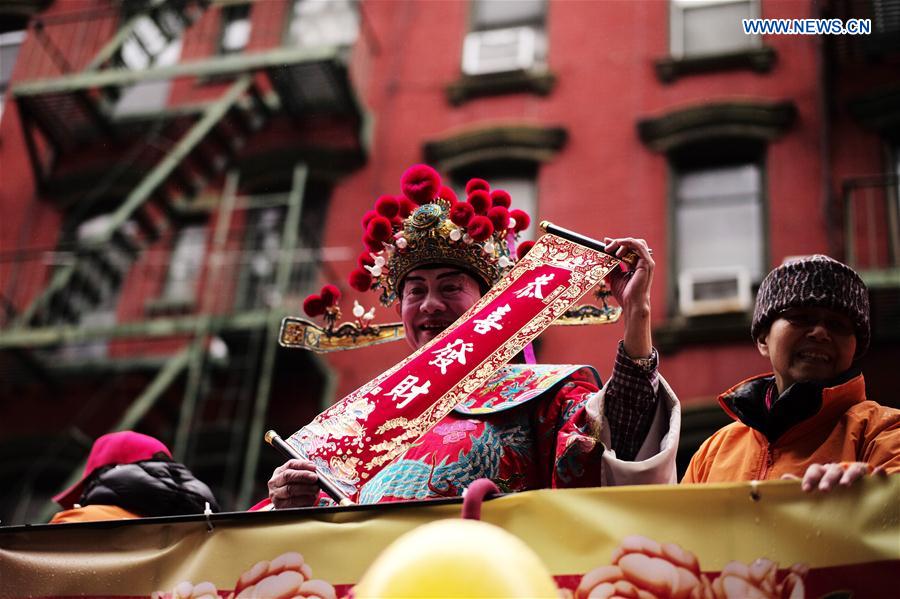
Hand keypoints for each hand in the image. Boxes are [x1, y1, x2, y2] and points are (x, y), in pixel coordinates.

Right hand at [268, 459, 319, 507]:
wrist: (287, 506)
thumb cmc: (294, 489)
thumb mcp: (297, 479)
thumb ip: (304, 473)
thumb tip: (315, 471)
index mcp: (279, 472)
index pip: (290, 464)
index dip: (303, 464)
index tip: (314, 467)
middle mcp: (274, 482)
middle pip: (288, 475)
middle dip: (303, 476)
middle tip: (315, 477)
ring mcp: (275, 494)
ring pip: (290, 489)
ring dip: (306, 488)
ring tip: (315, 489)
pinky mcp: (279, 506)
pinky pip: (292, 502)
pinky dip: (304, 499)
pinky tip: (311, 498)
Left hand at [603, 237, 654, 358]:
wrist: (631, 304)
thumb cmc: (624, 293)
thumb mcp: (614, 275)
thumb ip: (612, 264)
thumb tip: (605, 252)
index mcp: (636, 264)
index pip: (628, 248)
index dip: (617, 244)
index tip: (605, 243)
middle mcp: (643, 262)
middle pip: (633, 244)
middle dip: (618, 243)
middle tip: (607, 248)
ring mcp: (646, 262)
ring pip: (636, 243)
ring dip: (622, 243)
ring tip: (611, 250)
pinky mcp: (646, 263)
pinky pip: (638, 246)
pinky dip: (627, 243)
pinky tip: (618, 246)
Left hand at [783, 462, 882, 491]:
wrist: (848, 482)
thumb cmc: (828, 485)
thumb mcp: (815, 485)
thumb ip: (801, 483)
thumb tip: (782, 480)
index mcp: (823, 471)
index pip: (815, 470)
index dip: (810, 478)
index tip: (806, 490)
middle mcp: (837, 469)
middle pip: (832, 470)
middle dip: (828, 479)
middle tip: (825, 490)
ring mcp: (852, 470)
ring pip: (851, 469)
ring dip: (849, 475)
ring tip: (846, 485)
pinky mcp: (867, 474)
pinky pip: (872, 471)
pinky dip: (876, 472)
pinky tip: (878, 474)